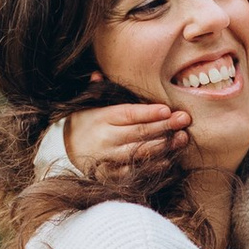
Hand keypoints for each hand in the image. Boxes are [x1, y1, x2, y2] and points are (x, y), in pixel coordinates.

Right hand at [69, 98, 188, 172]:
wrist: (65, 153)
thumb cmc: (85, 123)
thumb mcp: (87, 105)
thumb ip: (97, 90)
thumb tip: (97, 74)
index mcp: (102, 118)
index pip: (129, 114)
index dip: (149, 113)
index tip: (168, 109)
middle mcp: (106, 139)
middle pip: (139, 132)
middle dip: (165, 126)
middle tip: (184, 120)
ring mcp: (109, 158)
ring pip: (141, 152)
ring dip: (164, 145)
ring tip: (182, 137)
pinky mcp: (111, 175)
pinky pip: (135, 170)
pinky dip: (152, 166)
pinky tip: (168, 159)